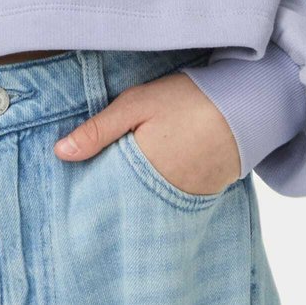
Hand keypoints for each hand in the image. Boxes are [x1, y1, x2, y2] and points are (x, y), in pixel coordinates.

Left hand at [52, 69, 240, 195]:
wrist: (246, 104)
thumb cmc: (186, 100)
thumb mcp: (136, 104)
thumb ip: (98, 129)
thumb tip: (60, 153)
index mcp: (140, 173)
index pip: (104, 194)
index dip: (90, 189)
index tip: (75, 189)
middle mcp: (162, 196)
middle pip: (125, 204)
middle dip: (111, 197)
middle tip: (97, 189)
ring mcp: (185, 200)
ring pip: (148, 204)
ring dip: (136, 196)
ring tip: (124, 184)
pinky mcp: (204, 198)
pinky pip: (173, 202)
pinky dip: (160, 194)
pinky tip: (153, 181)